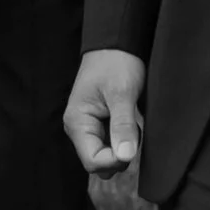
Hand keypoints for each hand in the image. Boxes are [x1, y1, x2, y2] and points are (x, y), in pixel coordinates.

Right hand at [63, 48, 146, 176]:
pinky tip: (129, 121)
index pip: (93, 161)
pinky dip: (125, 140)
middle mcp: (79, 128)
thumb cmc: (115, 64)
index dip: (116, 160)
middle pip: (100, 163)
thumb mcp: (122, 93)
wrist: (116, 46)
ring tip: (130, 121)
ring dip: (124, 147)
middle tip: (132, 129)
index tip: (132, 144)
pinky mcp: (100, 126)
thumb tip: (125, 157)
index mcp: (77, 122)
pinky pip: (113, 147)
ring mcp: (89, 128)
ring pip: (108, 157)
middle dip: (121, 155)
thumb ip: (123, 126)